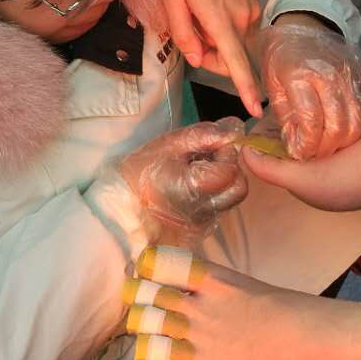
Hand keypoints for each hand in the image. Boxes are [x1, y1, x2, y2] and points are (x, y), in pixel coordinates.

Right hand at [119, 119, 247, 245]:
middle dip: (230, 169)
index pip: (231, 170)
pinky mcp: (200, 230)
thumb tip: (234, 129)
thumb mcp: (169, 144)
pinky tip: (192, 187)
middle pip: (239, 189)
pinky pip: (218, 208)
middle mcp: (203, 211)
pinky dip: (213, 195)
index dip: (226, 153)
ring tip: (197, 171)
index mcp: (194, 188)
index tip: (211, 146)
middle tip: (208, 159)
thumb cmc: (141, 172)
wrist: (121, 206)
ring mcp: (203, 224)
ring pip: (230, 198)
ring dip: (222, 181)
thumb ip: (205, 135)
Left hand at [163, 0, 262, 115]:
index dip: (245, 88)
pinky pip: (240, 29)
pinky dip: (226, 28)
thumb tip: (196, 59)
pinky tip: (212, 5)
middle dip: (210, 57)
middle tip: (190, 34)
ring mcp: (253, 10)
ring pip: (235, 43)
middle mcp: (243, 18)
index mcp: (220, 17)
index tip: (256, 110)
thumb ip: (183, 31)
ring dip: (217, 41)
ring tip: (199, 12)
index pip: (236, 61)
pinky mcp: (256, 3)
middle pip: (230, 57)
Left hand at [257, 15, 360, 160]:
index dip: (307, 144)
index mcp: (300, 74)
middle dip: (327, 148)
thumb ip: (282, 115)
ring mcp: (349, 74)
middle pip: (337, 124)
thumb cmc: (281, 56)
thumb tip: (294, 145)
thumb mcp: (270, 82)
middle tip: (316, 156)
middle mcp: (329, 74)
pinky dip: (354, 127)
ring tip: (329, 148)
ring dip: (344, 141)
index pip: (311, 120)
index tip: (300, 154)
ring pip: (356, 120)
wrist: (304, 24)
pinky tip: (341, 133)